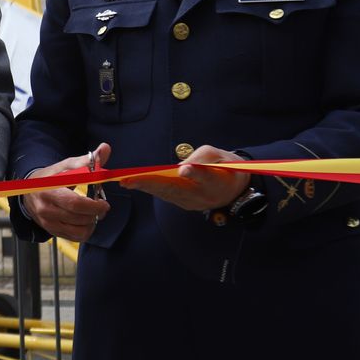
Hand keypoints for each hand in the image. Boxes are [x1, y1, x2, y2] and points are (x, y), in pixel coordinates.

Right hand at [21, 143, 111, 241]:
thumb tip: (105, 148)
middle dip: (96, 214)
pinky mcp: (51, 231)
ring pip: (79, 231)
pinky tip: (85, 220)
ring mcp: (48, 223)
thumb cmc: (50, 178)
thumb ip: (87, 160)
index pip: (75, 204)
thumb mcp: (66, 166)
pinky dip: (85, 231)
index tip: (104, 203)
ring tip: (93, 213)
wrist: (29, 192)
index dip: (94, 206)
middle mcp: (46, 210)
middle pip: (79, 218)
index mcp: (49, 191)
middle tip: (101, 207)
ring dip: (92, 223)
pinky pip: (75, 237)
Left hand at [119, 145, 248, 210]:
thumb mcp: (220, 155)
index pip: (206, 177)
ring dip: (146, 188)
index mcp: (218, 182)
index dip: (195, 173)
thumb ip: (202, 157)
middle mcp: (204, 196)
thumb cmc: (225, 166)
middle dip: (153, 183)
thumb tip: (180, 166)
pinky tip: (135, 184)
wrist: (233, 189)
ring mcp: (193, 203)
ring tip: (127, 182)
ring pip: (168, 194)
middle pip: (178, 189)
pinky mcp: (185, 204)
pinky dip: (151, 189)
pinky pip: (166, 196)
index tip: (184, 169)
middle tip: (132, 180)